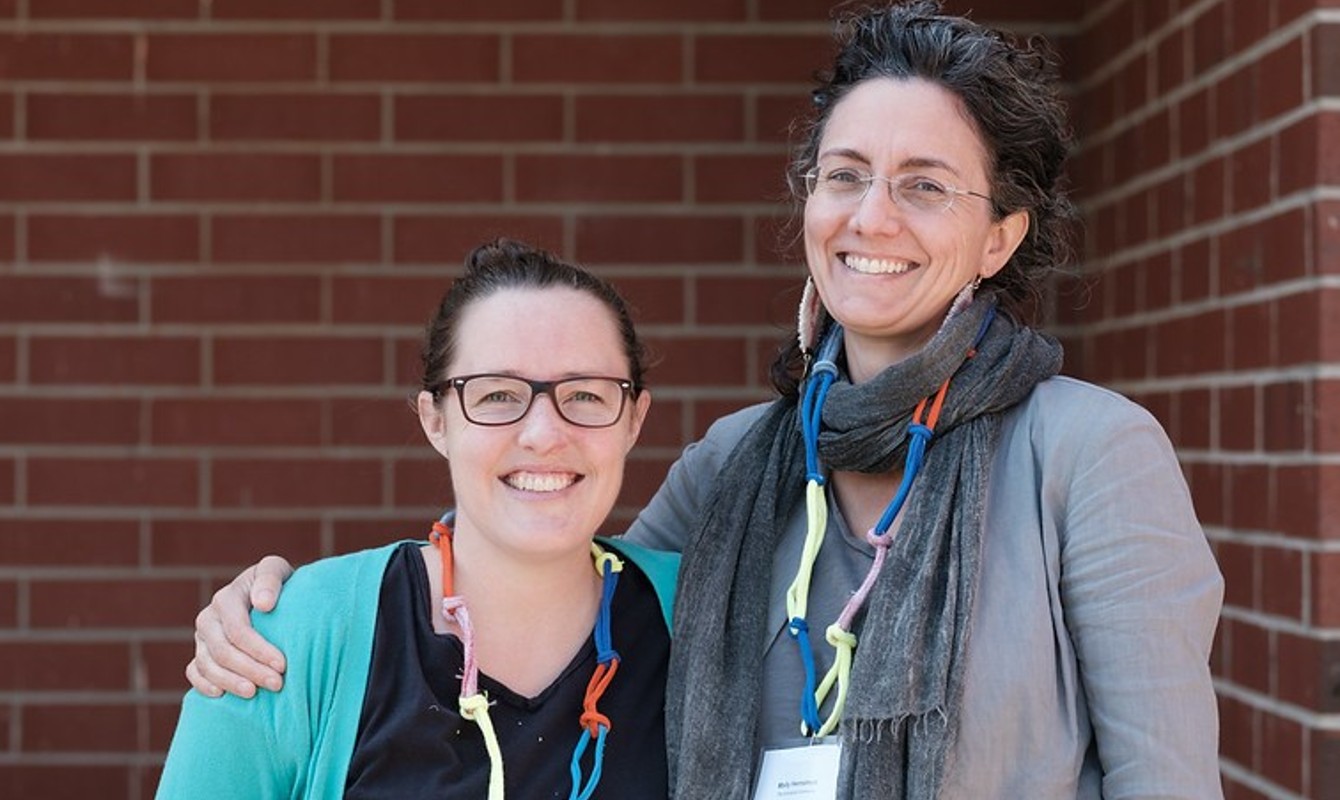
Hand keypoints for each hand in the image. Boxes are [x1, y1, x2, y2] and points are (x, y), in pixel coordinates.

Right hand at [185, 555, 295, 697]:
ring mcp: (201, 638)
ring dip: (230, 682)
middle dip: (250, 670)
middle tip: (277, 684)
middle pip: (222, 651)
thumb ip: (270, 580)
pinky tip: (221, 695)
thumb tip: (263, 604)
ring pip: (207, 665)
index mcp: (226, 598)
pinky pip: (194, 672)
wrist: (268, 595)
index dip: (259, 650)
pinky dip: (204, 685)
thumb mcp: (277, 571)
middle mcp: (209, 618)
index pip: (238, 630)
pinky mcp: (200, 653)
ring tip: (254, 694)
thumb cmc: (277, 584)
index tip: (282, 665)